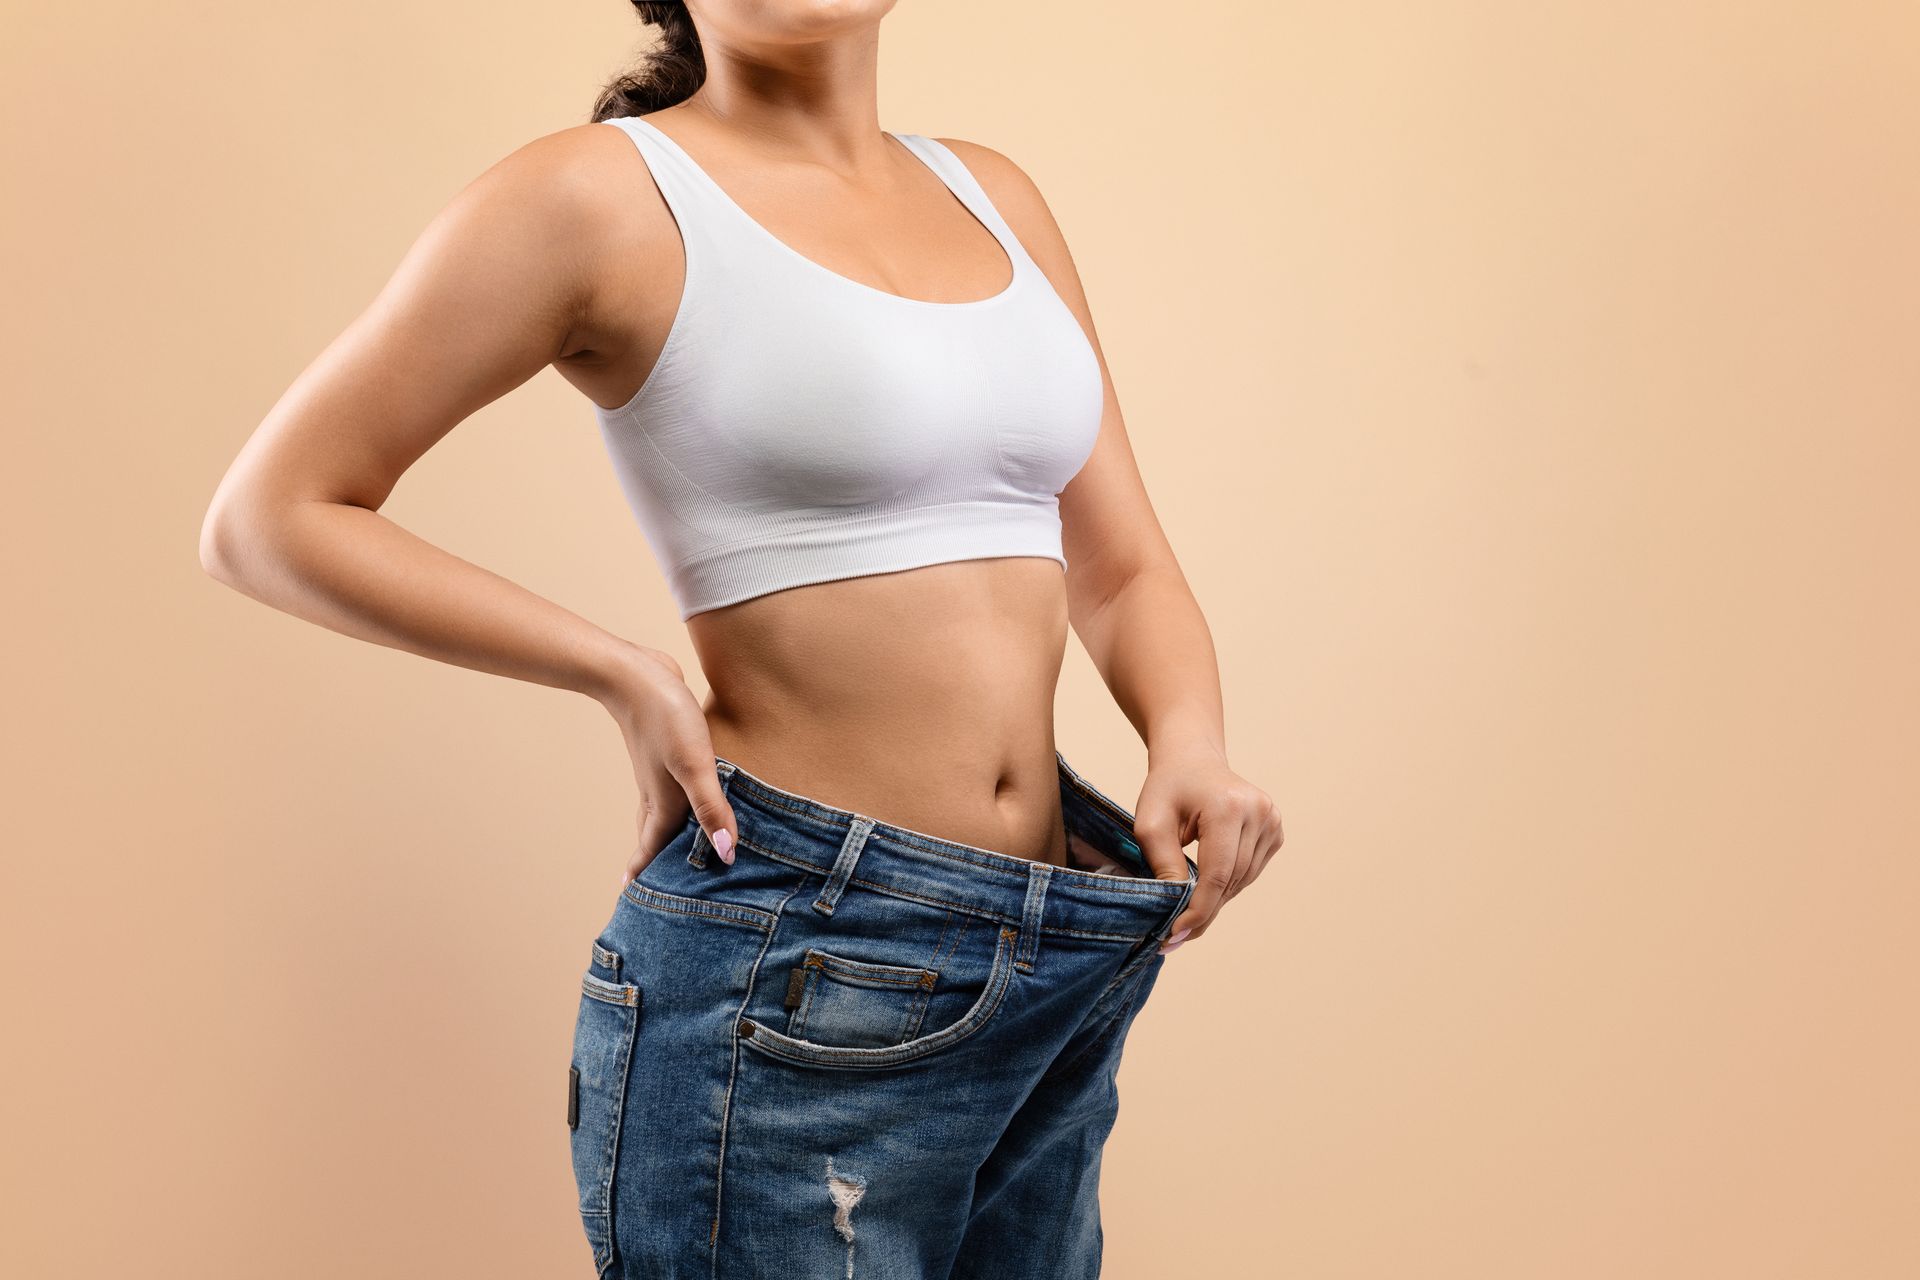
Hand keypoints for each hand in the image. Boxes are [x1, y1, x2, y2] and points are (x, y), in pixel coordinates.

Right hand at [596, 645, 739, 885]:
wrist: (634, 673)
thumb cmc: (665, 718)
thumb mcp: (694, 765)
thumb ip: (710, 808)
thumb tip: (727, 852)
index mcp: (663, 805)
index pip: (653, 852)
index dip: (649, 878)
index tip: (638, 905)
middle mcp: (657, 794)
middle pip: (655, 838)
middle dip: (656, 864)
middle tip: (658, 890)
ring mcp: (658, 773)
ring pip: (660, 814)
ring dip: (665, 835)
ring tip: (670, 852)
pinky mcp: (665, 752)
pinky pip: (671, 790)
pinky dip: (677, 806)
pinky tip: (687, 799)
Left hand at [1132, 745, 1283, 952]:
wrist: (1192, 760)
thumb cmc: (1167, 789)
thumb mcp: (1150, 824)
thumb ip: (1164, 865)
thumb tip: (1180, 908)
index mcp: (1229, 806)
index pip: (1217, 874)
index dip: (1198, 911)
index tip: (1175, 936)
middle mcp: (1259, 812)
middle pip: (1231, 882)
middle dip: (1202, 911)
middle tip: (1175, 934)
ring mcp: (1272, 820)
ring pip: (1242, 882)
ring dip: (1215, 898)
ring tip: (1187, 906)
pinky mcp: (1275, 830)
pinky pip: (1250, 872)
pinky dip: (1228, 883)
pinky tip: (1208, 878)